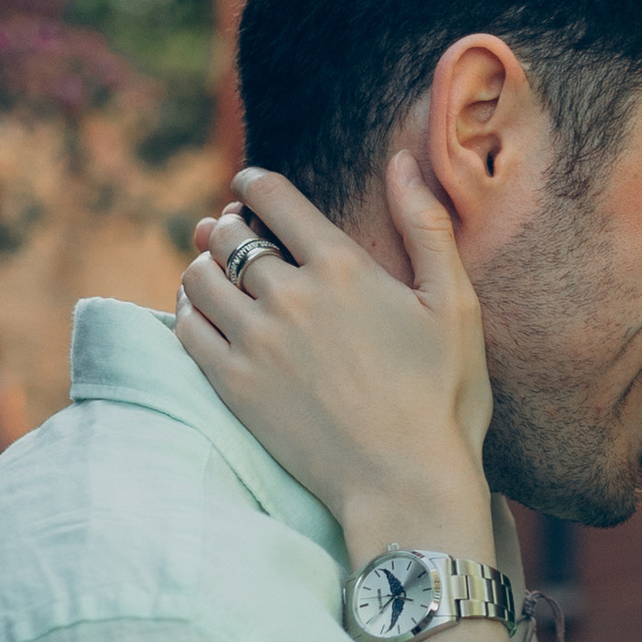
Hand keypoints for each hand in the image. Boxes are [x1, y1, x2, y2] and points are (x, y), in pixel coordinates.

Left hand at [175, 158, 493, 560]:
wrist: (405, 482)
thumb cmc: (442, 396)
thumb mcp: (455, 303)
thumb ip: (426, 225)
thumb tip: (399, 160)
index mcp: (341, 266)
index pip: (274, 199)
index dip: (255, 183)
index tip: (249, 184)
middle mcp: (289, 295)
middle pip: (231, 235)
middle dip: (231, 224)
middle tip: (234, 229)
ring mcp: (255, 342)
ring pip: (200, 276)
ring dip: (203, 262)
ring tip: (214, 267)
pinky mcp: (233, 385)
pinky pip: (187, 326)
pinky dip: (188, 308)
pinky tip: (202, 310)